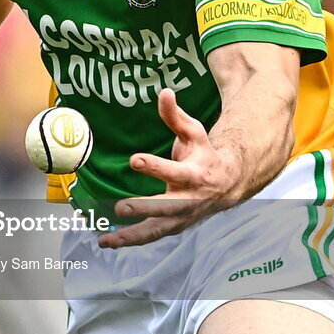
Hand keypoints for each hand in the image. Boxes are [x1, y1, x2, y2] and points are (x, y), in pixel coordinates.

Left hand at [98, 89, 235, 248]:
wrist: (227, 184)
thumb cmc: (204, 154)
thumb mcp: (194, 132)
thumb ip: (175, 115)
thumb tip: (164, 91)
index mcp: (195, 174)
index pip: (174, 172)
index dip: (155, 166)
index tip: (134, 159)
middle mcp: (189, 200)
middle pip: (165, 207)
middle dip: (143, 208)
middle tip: (120, 207)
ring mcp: (181, 217)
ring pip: (156, 229)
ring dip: (131, 236)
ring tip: (106, 239)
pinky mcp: (173, 226)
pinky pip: (151, 236)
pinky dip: (130, 241)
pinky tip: (108, 241)